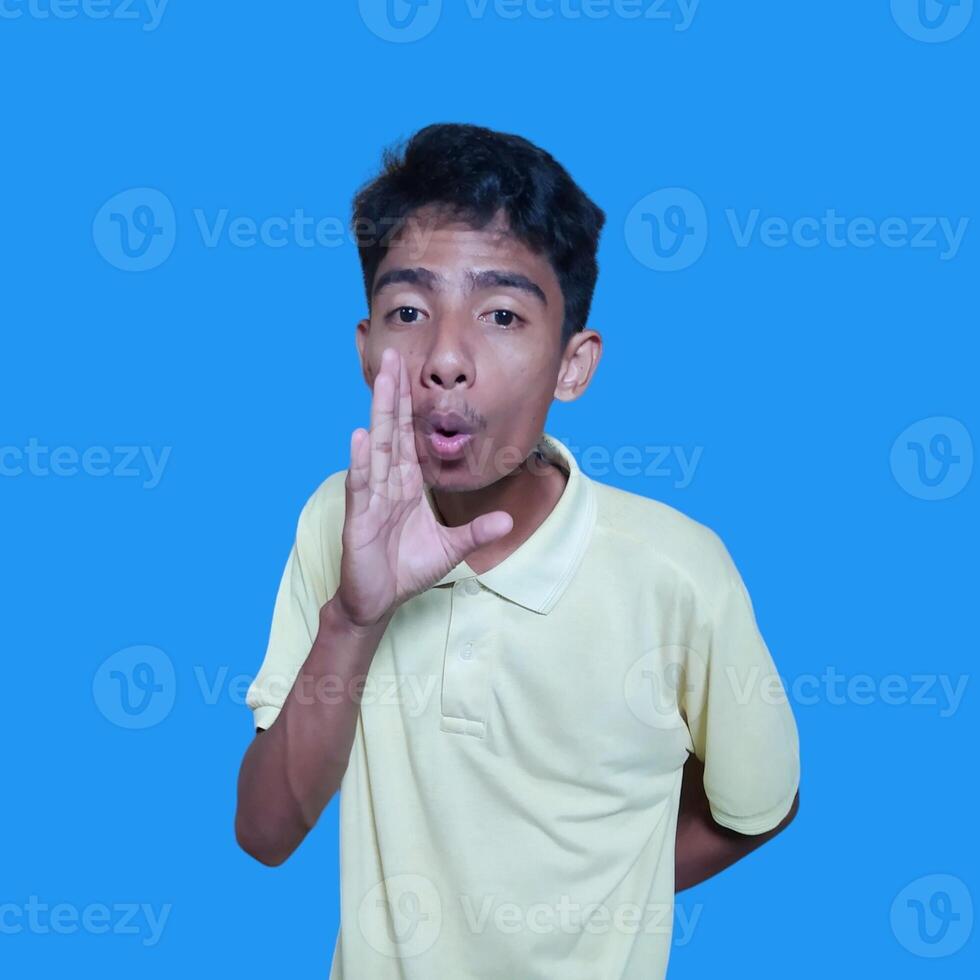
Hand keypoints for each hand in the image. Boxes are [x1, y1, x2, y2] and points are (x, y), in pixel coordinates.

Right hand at [335, 347, 513, 626]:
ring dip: (378, 413)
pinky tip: (362, 436)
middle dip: (392, 393)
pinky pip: (362, 486)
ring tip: (380, 380)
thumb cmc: (407, 570)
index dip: (409, 405)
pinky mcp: (359, 518)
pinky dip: (362, 461)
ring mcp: (371, 498)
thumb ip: (476, 532)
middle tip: (392, 355)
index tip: (411, 371)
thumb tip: (508, 520)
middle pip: (391, 430)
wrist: (379, 601)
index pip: (408, 436)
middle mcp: (387, 484)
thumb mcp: (451, 549)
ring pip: (377, 448)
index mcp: (406, 484)